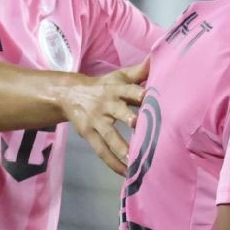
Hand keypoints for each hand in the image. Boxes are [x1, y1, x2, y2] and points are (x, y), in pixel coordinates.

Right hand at [61, 59, 148, 174]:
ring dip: (122, 148)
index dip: (140, 94)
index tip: (153, 99)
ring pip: (109, 136)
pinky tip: (127, 174)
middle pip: (119, 112)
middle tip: (143, 129)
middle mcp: (107, 105)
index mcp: (117, 89)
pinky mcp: (89, 135)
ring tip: (135, 161)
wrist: (71, 94)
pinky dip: (113, 164)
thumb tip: (158, 56)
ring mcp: (97, 121)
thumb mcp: (120, 76)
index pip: (130, 90)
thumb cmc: (105, 86)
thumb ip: (140, 70)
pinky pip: (102, 151)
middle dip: (129, 119)